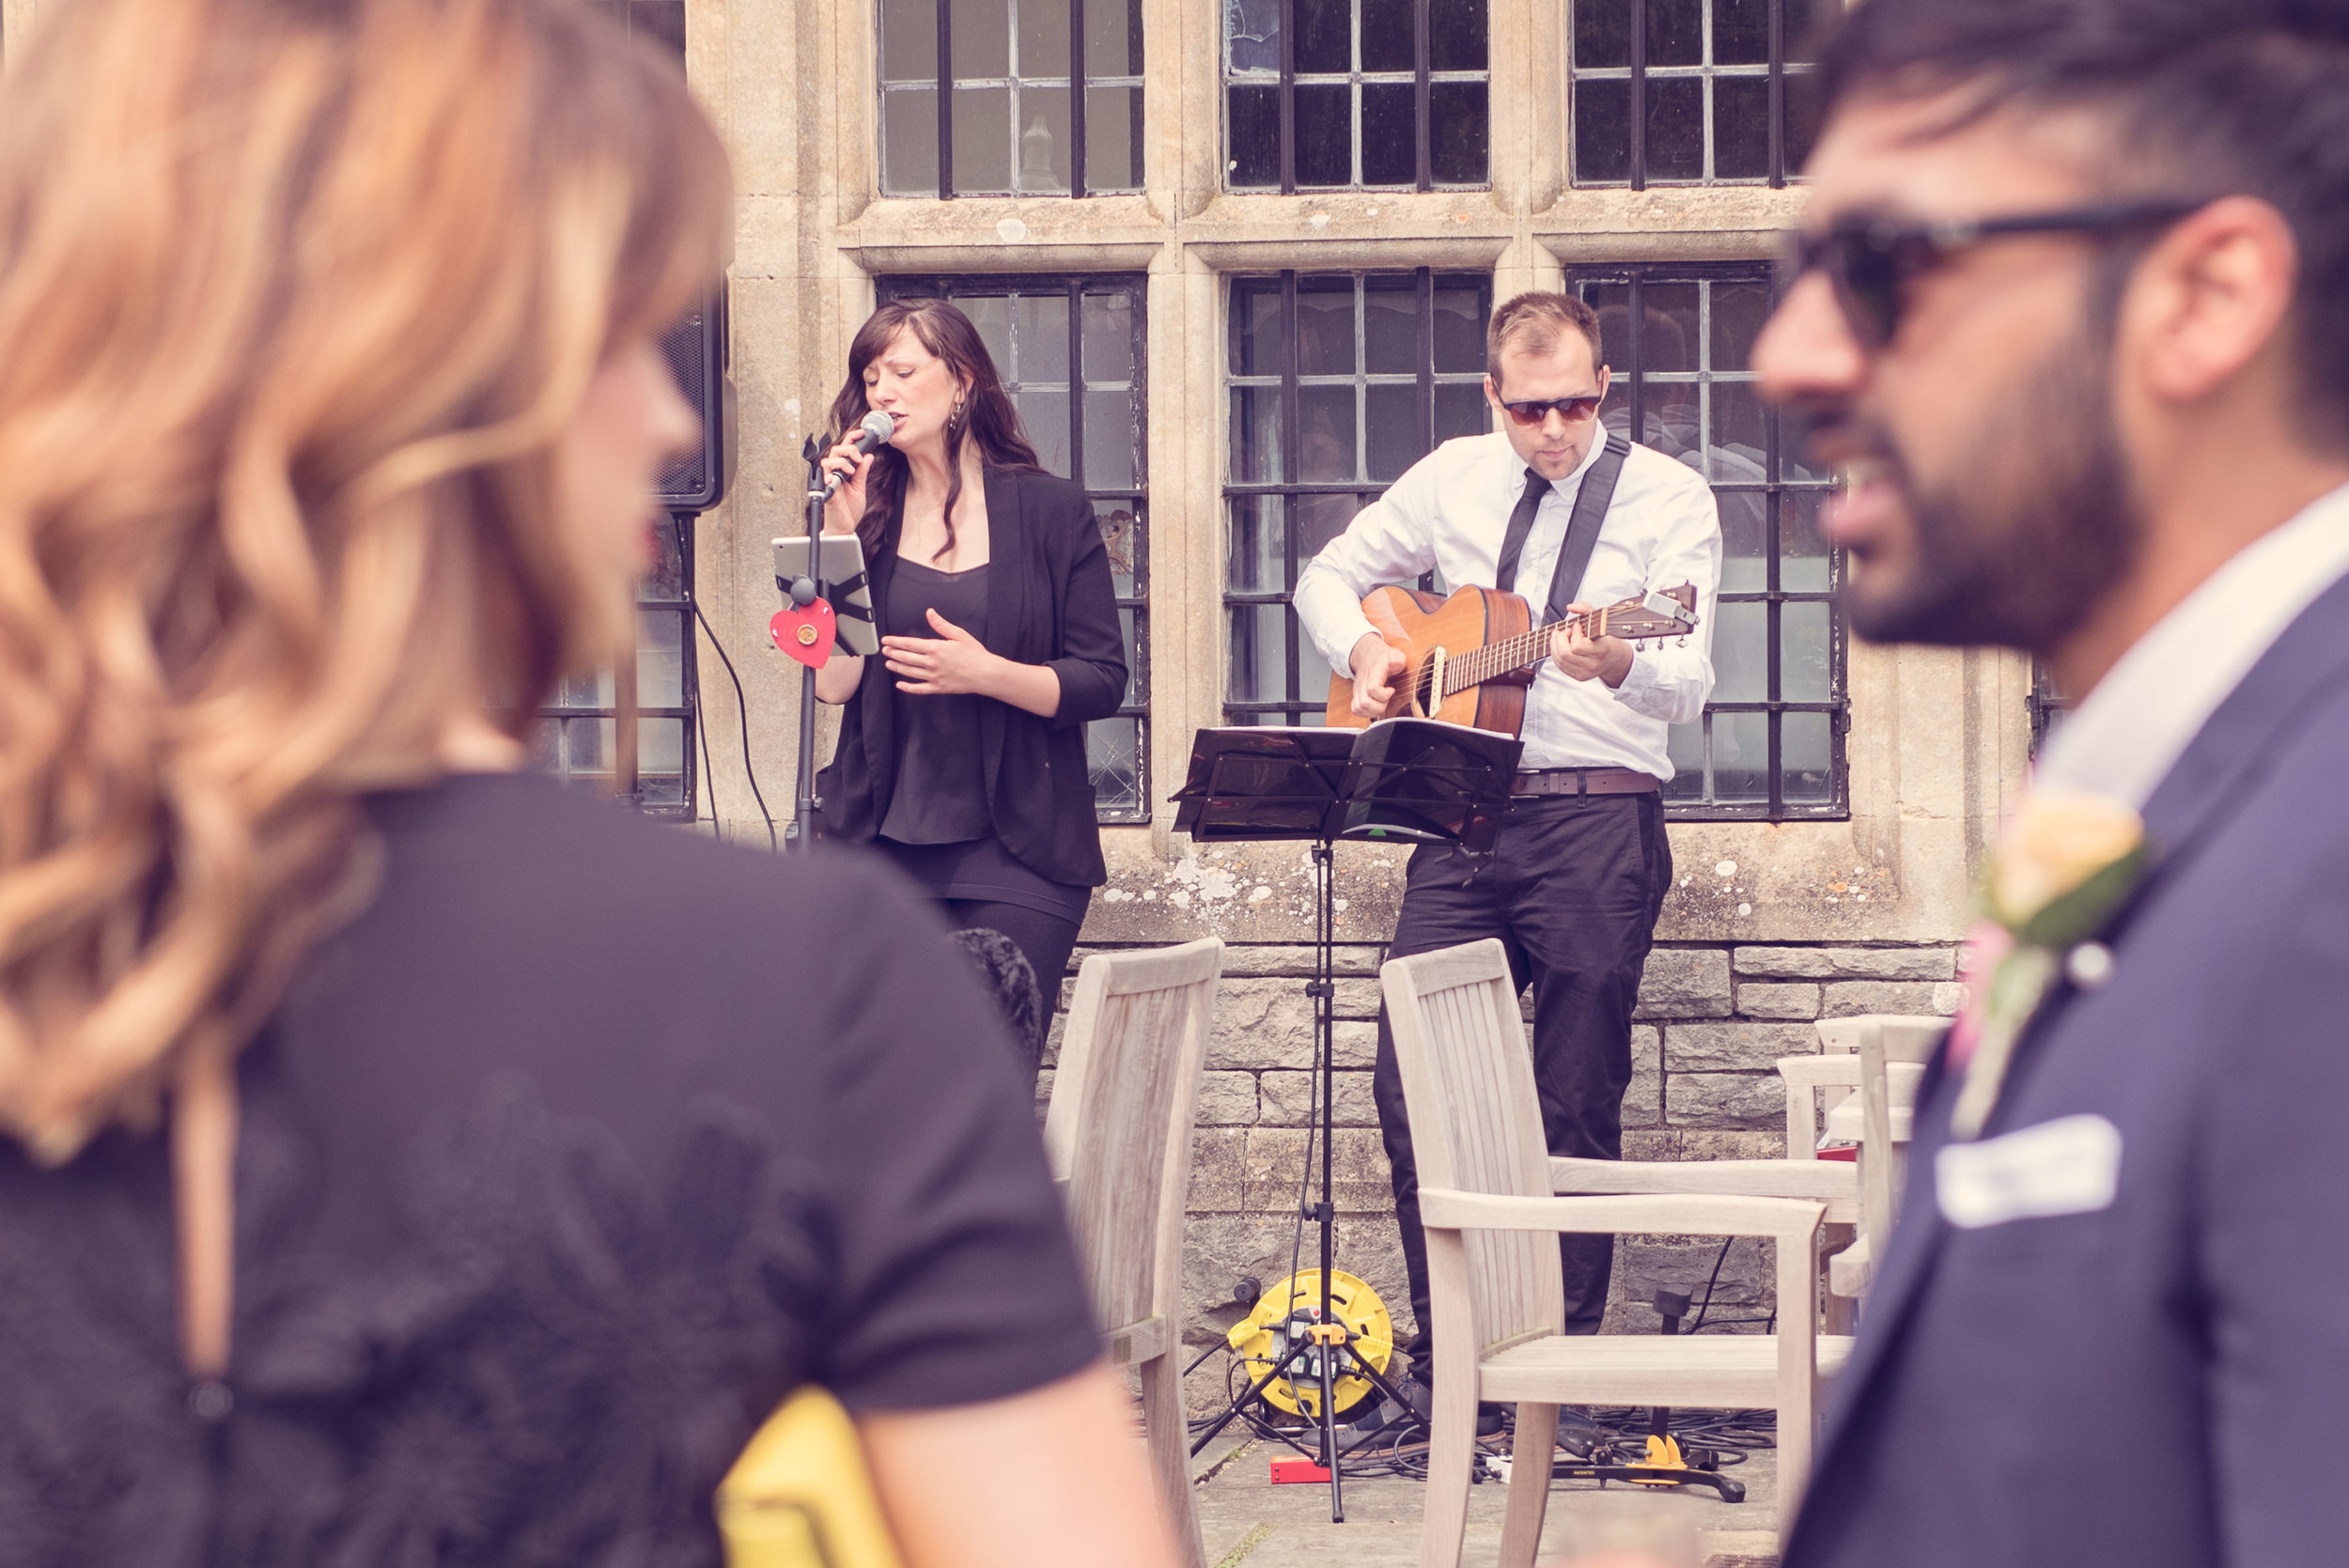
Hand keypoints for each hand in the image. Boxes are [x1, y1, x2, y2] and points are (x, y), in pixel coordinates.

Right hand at [819, 433, 875, 534]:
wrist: (845, 526)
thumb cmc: (849, 510)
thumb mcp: (860, 487)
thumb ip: (862, 471)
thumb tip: (869, 456)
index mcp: (843, 470)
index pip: (845, 449)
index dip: (852, 438)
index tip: (862, 433)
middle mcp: (834, 473)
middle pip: (836, 450)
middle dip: (849, 449)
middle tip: (859, 457)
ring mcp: (829, 480)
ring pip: (829, 460)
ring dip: (842, 461)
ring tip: (852, 470)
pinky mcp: (826, 489)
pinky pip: (825, 476)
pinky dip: (833, 473)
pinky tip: (842, 476)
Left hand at [882, 608, 1003, 695]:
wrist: (986, 674)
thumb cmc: (975, 654)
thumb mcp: (959, 635)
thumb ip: (941, 625)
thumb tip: (930, 612)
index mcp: (936, 648)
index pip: (910, 644)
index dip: (895, 642)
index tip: (886, 640)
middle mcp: (932, 663)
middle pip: (906, 658)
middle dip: (893, 653)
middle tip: (885, 651)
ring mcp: (934, 677)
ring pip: (910, 672)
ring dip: (897, 667)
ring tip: (889, 664)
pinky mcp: (938, 688)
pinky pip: (919, 689)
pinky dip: (908, 688)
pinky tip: (900, 685)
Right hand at [1349, 632, 1405, 718]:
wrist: (1367, 654)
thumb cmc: (1383, 658)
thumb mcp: (1395, 654)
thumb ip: (1398, 660)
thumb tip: (1396, 664)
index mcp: (1373, 673)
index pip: (1372, 688)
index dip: (1384, 694)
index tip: (1392, 690)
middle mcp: (1363, 683)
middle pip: (1365, 703)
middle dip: (1380, 706)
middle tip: (1388, 699)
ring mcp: (1358, 690)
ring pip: (1359, 708)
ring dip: (1373, 711)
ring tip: (1382, 704)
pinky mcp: (1357, 695)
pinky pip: (1356, 709)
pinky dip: (1365, 713)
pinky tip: (1375, 707)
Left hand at [1550, 601, 1635, 687]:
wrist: (1615, 659)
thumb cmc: (1608, 639)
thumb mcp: (1601, 621)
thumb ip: (1586, 609)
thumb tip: (1571, 607)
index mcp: (1602, 650)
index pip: (1577, 645)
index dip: (1573, 633)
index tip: (1577, 626)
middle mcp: (1593, 664)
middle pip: (1565, 653)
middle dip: (1560, 639)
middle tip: (1565, 631)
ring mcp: (1586, 673)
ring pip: (1560, 660)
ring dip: (1556, 645)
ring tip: (1561, 637)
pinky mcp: (1579, 676)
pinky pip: (1560, 666)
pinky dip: (1557, 654)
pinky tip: (1562, 646)